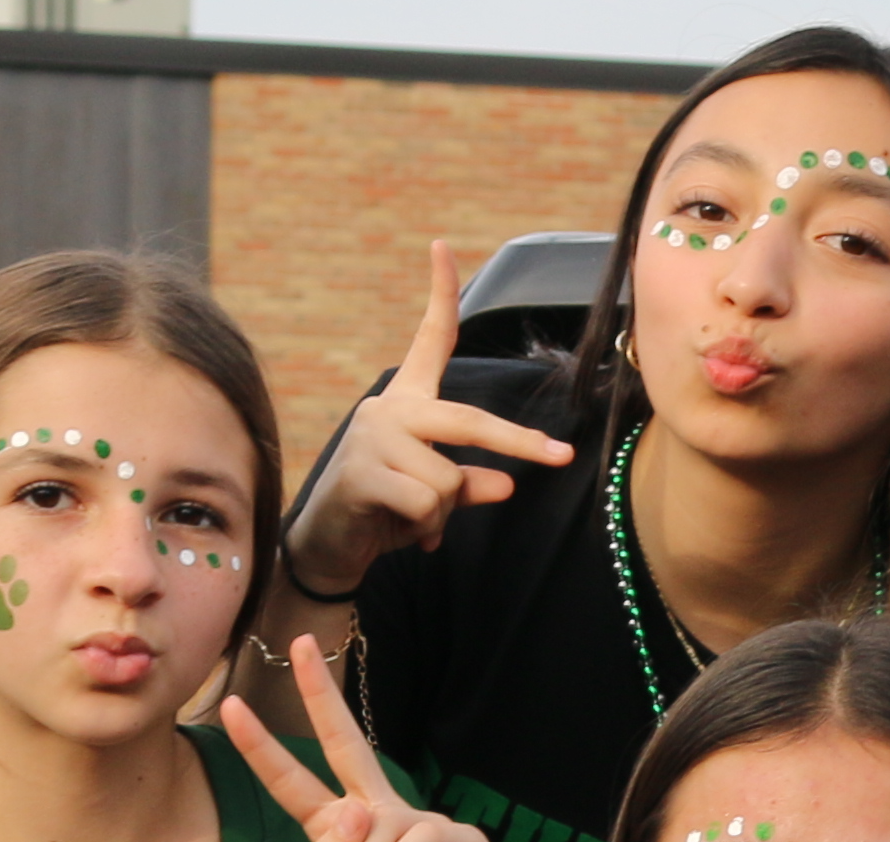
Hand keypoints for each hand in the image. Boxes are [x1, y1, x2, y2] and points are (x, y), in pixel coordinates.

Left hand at [224, 642, 504, 841]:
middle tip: (305, 646)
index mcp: (338, 829)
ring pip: (375, 822)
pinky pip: (413, 839)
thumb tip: (354, 808)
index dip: (263, 747)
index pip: (294, 781)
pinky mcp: (457, 838)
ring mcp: (417, 822)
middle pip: (344, 743)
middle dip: (322, 695)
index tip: (231, 706)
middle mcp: (375, 815)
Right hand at [286, 240, 584, 578]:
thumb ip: (469, 483)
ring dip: (442, 515)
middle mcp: (388, 409)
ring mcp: (371, 437)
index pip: (429, 341)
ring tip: (412, 521)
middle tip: (561, 456)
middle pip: (468, 419)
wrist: (328, 548)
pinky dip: (425, 529)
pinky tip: (397, 528)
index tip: (441, 246)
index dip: (439, 294)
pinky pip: (426, 503)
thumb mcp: (436, 496)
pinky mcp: (359, 472)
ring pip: (449, 479)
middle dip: (519, 442)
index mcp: (408, 402)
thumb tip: (506, 484)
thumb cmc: (386, 513)